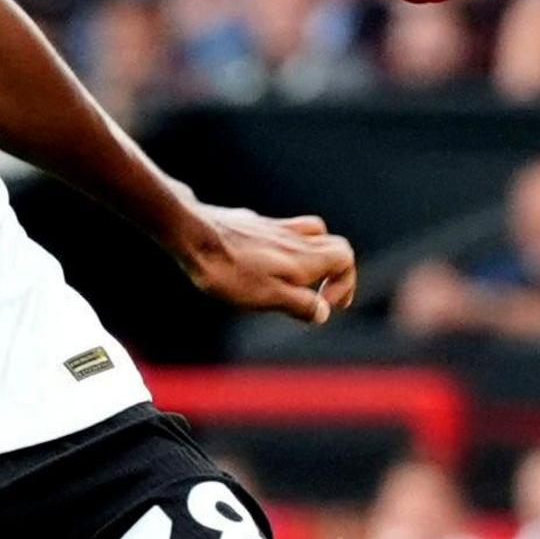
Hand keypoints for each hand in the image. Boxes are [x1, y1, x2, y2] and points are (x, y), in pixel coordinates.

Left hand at [177, 203, 357, 325]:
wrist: (193, 235)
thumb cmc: (229, 270)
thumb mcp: (268, 296)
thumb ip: (300, 304)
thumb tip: (322, 313)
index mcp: (304, 257)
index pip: (345, 257)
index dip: (346, 282)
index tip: (326, 305)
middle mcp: (294, 239)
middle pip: (333, 245)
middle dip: (335, 272)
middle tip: (321, 296)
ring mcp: (273, 229)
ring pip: (311, 234)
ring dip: (314, 257)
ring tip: (299, 279)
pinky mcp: (253, 225)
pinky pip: (283, 231)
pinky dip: (288, 247)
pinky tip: (266, 264)